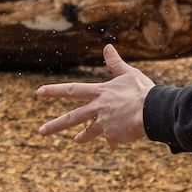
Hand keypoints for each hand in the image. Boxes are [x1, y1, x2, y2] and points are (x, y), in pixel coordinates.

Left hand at [35, 44, 156, 143]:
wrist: (152, 111)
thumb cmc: (142, 91)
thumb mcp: (128, 74)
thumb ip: (116, 63)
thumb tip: (107, 46)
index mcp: (100, 93)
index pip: (72, 90)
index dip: (55, 91)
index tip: (39, 92)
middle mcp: (98, 109)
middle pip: (72, 118)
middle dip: (55, 125)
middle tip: (41, 131)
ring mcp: (103, 124)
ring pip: (88, 133)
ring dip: (82, 137)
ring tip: (76, 140)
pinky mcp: (112, 136)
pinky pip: (112, 139)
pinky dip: (114, 141)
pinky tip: (114, 144)